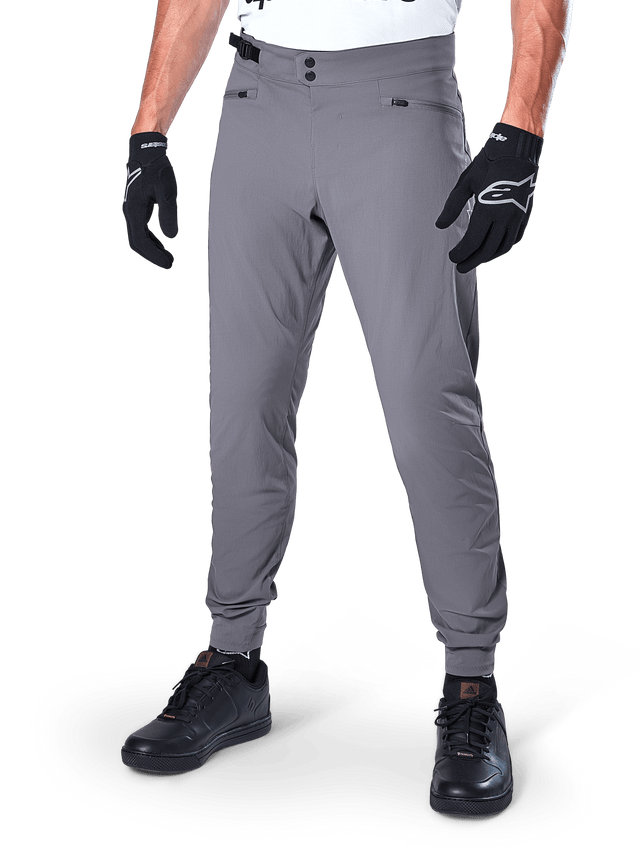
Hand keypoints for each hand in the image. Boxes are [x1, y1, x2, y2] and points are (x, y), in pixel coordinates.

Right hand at [122, 132, 179, 270]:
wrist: (146, 152)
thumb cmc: (156, 169)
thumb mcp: (166, 191)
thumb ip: (168, 214)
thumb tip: (171, 236)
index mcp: (135, 211)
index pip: (141, 241)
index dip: (154, 255)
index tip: (169, 263)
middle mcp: (130, 212)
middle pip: (137, 243)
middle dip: (153, 255)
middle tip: (170, 264)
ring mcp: (133, 210)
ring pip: (139, 237)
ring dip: (152, 248)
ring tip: (167, 256)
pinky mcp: (138, 208)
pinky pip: (142, 229)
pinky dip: (152, 239)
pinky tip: (162, 242)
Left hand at [436, 122, 544, 273]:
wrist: (518, 149)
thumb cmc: (489, 163)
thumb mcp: (466, 182)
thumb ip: (452, 206)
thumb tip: (439, 226)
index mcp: (488, 208)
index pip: (473, 241)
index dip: (461, 253)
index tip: (452, 257)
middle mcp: (505, 216)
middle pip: (487, 249)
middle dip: (472, 260)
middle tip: (460, 267)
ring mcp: (518, 217)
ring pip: (502, 248)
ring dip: (487, 258)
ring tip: (474, 262)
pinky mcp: (525, 215)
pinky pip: (514, 240)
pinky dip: (502, 249)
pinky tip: (493, 252)